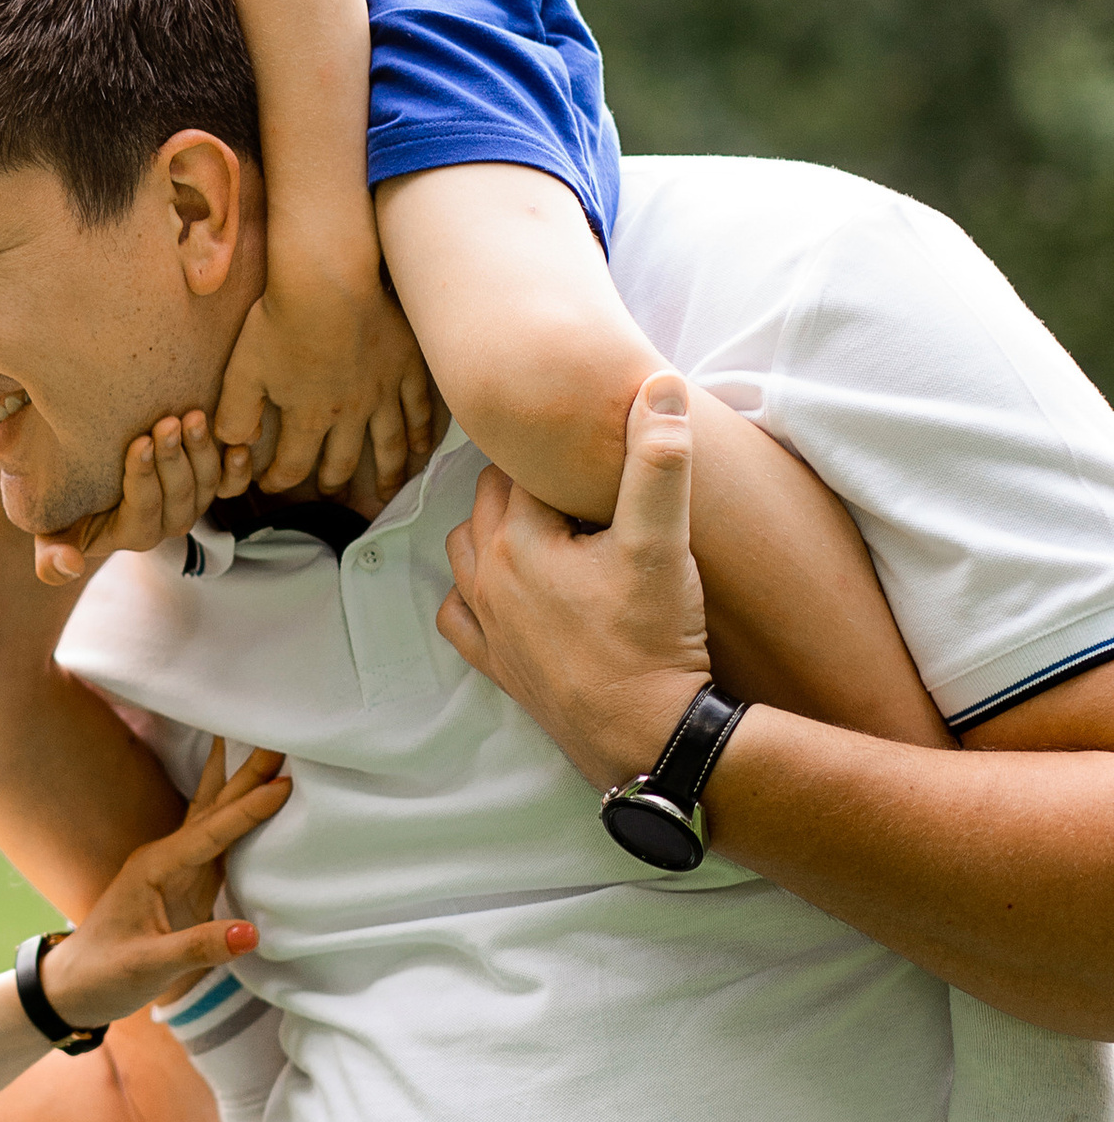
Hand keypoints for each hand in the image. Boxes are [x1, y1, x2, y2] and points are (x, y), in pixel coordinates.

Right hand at [34, 410, 248, 586]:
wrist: (80, 473)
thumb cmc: (61, 502)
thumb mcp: (48, 529)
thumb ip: (50, 557)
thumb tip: (68, 567)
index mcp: (131, 535)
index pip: (143, 509)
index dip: (144, 478)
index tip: (140, 442)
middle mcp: (166, 522)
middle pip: (180, 497)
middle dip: (176, 459)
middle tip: (169, 422)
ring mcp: (191, 502)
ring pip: (207, 486)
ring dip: (203, 452)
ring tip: (193, 416)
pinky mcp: (208, 484)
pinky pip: (231, 483)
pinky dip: (238, 468)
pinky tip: (237, 444)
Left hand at [44, 740, 287, 1027]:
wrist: (76, 987)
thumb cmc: (104, 974)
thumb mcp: (147, 965)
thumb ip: (198, 947)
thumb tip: (252, 934)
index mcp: (155, 868)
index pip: (210, 832)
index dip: (247, 809)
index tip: (284, 782)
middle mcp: (167, 859)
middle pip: (214, 808)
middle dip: (246, 773)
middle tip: (280, 734)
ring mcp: (179, 870)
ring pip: (218, 820)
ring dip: (245, 787)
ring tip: (271, 750)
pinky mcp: (189, 886)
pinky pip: (221, 844)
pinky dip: (242, 819)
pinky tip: (256, 800)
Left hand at [214, 254, 438, 506]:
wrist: (328, 281)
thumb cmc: (282, 320)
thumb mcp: (242, 370)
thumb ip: (236, 414)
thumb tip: (234, 443)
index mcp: (308, 416)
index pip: (292, 464)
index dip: (279, 480)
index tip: (270, 485)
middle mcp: (348, 413)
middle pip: (342, 460)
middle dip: (331, 481)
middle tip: (329, 495)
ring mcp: (382, 391)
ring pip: (388, 444)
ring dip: (386, 473)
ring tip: (385, 493)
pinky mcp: (405, 366)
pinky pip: (418, 407)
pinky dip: (420, 432)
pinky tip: (421, 448)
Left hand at [436, 371, 711, 785]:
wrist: (647, 736)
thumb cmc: (652, 640)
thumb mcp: (662, 542)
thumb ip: (659, 460)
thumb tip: (662, 386)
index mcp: (518, 539)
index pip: (521, 467)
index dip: (555, 456)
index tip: (582, 450)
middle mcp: (488, 578)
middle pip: (488, 503)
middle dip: (524, 486)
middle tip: (572, 483)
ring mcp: (488, 625)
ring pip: (465, 553)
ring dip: (495, 533)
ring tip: (547, 528)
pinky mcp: (498, 666)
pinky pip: (459, 617)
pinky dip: (473, 595)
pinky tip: (508, 591)